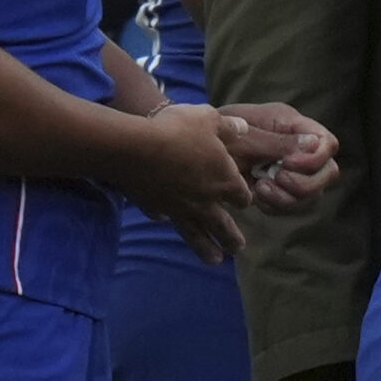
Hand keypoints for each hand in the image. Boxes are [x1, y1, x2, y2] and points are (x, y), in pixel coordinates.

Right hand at [116, 104, 252, 260]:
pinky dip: (164, 218)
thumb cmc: (177, 130)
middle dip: (231, 238)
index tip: (243, 198)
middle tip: (236, 248)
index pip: (242, 196)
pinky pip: (163, 217)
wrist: (136, 148)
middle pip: (224, 226)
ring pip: (197, 235)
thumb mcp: (208, 119)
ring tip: (214, 261)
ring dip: (206, 249)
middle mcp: (205, 202)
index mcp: (224, 180)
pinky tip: (163, 220)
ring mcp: (179, 209)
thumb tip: (243, 127)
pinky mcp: (155, 207)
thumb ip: (227, 126)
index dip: (244, 197)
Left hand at [220, 102, 339, 209]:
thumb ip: (279, 141)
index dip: (315, 158)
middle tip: (275, 179)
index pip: (328, 142)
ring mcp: (293, 171)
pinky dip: (275, 205)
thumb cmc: (219, 130)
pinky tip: (255, 196)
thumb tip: (314, 144)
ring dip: (286, 197)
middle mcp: (299, 149)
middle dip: (304, 183)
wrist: (198, 148)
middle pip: (328, 173)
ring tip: (259, 188)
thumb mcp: (246, 132)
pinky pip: (292, 206)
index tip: (287, 163)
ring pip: (312, 195)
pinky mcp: (281, 189)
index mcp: (293, 126)